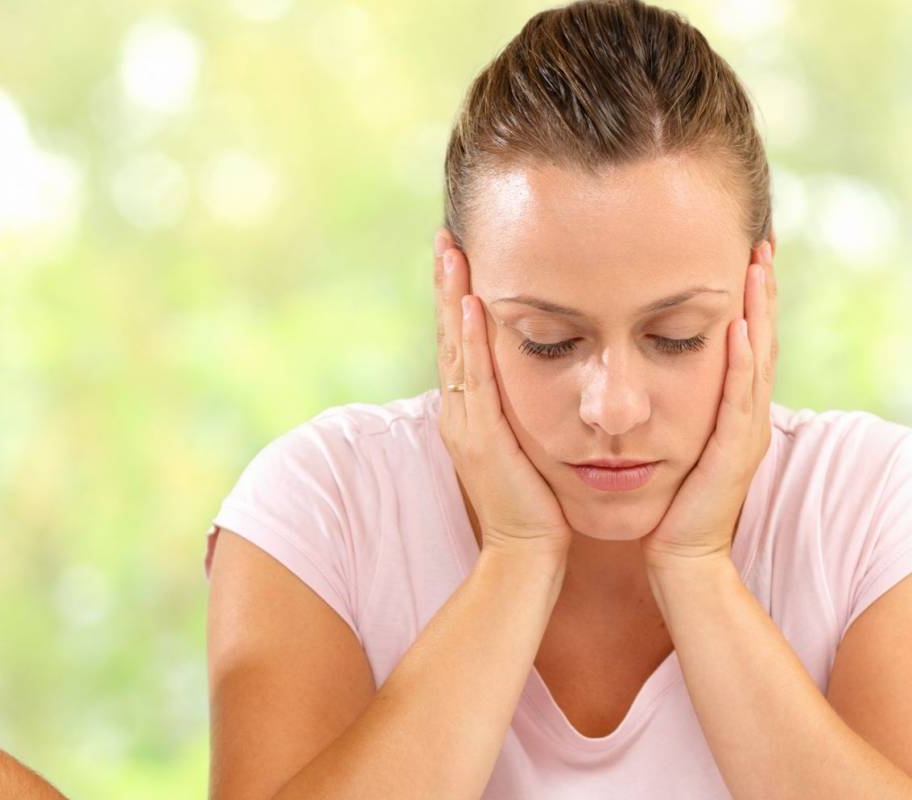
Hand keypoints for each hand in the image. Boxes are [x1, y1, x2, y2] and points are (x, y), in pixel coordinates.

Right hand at [433, 231, 571, 561]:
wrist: (526, 558)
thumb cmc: (536, 509)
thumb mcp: (527, 449)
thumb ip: (522, 417)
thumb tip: (536, 385)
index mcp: (471, 412)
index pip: (462, 344)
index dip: (458, 299)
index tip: (461, 256)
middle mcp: (460, 411)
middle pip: (450, 335)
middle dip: (448, 285)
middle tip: (448, 237)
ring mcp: (465, 423)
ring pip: (455, 347)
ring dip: (454, 298)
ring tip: (453, 254)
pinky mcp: (481, 437)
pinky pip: (474, 377)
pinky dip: (471, 339)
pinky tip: (474, 305)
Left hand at [644, 243, 776, 566]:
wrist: (678, 558)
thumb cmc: (664, 504)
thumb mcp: (668, 442)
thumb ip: (665, 407)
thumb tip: (638, 369)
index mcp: (727, 409)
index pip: (742, 341)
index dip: (745, 298)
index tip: (739, 252)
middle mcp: (743, 415)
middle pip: (760, 339)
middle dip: (760, 291)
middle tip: (760, 242)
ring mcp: (744, 433)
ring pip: (758, 360)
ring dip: (760, 312)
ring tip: (758, 268)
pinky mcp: (733, 452)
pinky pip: (741, 399)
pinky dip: (743, 362)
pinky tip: (741, 329)